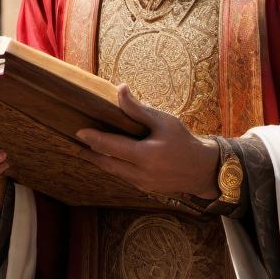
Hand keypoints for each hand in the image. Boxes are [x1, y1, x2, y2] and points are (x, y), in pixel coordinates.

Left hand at [74, 84, 219, 200]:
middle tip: (75, 142)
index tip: (78, 131)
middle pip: (107, 163)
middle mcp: (142, 174)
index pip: (111, 147)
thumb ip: (138, 109)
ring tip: (85, 149)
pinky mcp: (145, 188)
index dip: (93, 139)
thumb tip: (120, 90)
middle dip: (90, 153)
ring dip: (99, 161)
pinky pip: (123, 176)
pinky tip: (106, 158)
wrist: (204, 170)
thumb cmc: (184, 141)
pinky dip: (112, 167)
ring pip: (113, 172)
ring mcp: (143, 184)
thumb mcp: (163, 122)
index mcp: (146, 156)